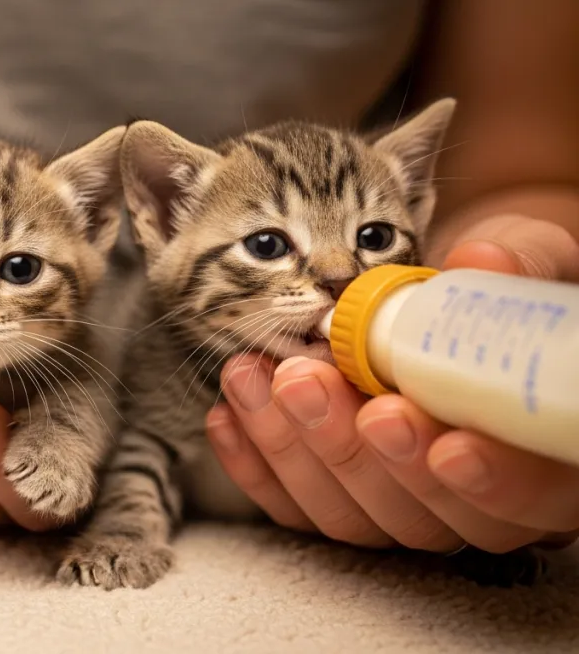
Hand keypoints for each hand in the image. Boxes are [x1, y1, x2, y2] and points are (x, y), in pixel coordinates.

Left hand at [208, 214, 578, 552]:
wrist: (437, 297)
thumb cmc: (495, 284)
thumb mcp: (524, 262)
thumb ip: (516, 268)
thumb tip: (483, 258)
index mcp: (546, 452)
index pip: (536, 493)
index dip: (495, 480)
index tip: (447, 447)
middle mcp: (478, 498)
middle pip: (426, 516)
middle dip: (357, 451)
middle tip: (308, 381)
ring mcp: (402, 504)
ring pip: (351, 514)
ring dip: (292, 447)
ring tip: (253, 375)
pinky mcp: (338, 497)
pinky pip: (295, 506)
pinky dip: (255, 462)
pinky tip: (227, 413)